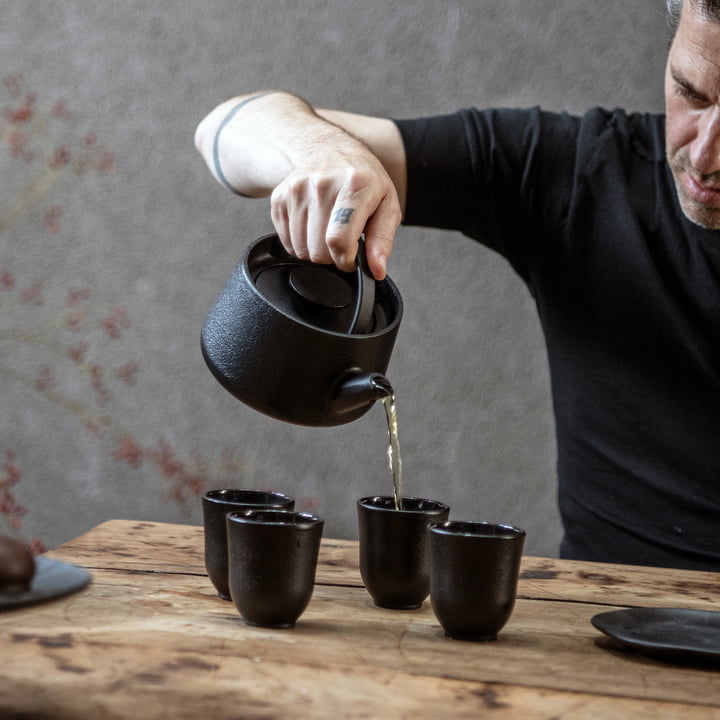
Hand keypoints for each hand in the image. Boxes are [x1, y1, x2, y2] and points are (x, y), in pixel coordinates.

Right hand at [270, 145, 400, 279]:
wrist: (329, 150)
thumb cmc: (362, 180)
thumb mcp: (387, 205)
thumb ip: (383, 240)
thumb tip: (377, 270)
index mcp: (355, 185)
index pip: (338, 240)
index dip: (346, 260)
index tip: (352, 259)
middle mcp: (322, 184)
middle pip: (318, 250)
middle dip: (333, 256)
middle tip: (343, 240)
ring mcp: (296, 190)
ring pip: (301, 250)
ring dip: (316, 250)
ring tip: (328, 230)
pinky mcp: (279, 197)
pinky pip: (287, 242)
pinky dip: (301, 242)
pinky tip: (313, 226)